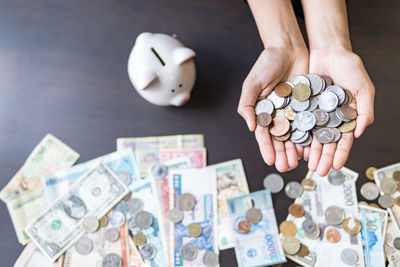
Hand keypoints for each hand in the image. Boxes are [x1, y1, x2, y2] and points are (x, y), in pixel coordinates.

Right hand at [238, 47, 308, 171]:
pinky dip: (310, 135)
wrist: (288, 48)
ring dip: (296, 149)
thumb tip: (252, 127)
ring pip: (295, 135)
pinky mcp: (307, 105)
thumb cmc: (266, 64)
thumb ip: (248, 104)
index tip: (271, 162)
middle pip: (280, 139)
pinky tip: (313, 146)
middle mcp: (278, 114)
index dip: (267, 148)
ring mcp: (293, 111)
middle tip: (287, 168)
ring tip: (300, 162)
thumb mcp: (252, 83)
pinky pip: (309, 123)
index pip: (264, 134)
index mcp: (263, 111)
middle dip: (283, 154)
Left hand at [307, 48, 374, 175]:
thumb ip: (365, 110)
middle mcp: (329, 118)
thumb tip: (359, 133)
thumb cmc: (350, 68)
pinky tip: (293, 146)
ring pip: (310, 135)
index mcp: (345, 117)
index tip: (335, 166)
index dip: (340, 154)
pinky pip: (297, 122)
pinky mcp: (301, 106)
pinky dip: (296, 134)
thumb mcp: (363, 88)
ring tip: (304, 164)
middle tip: (317, 171)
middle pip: (325, 142)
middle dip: (322, 157)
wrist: (329, 51)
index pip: (343, 140)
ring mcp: (314, 113)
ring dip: (308, 150)